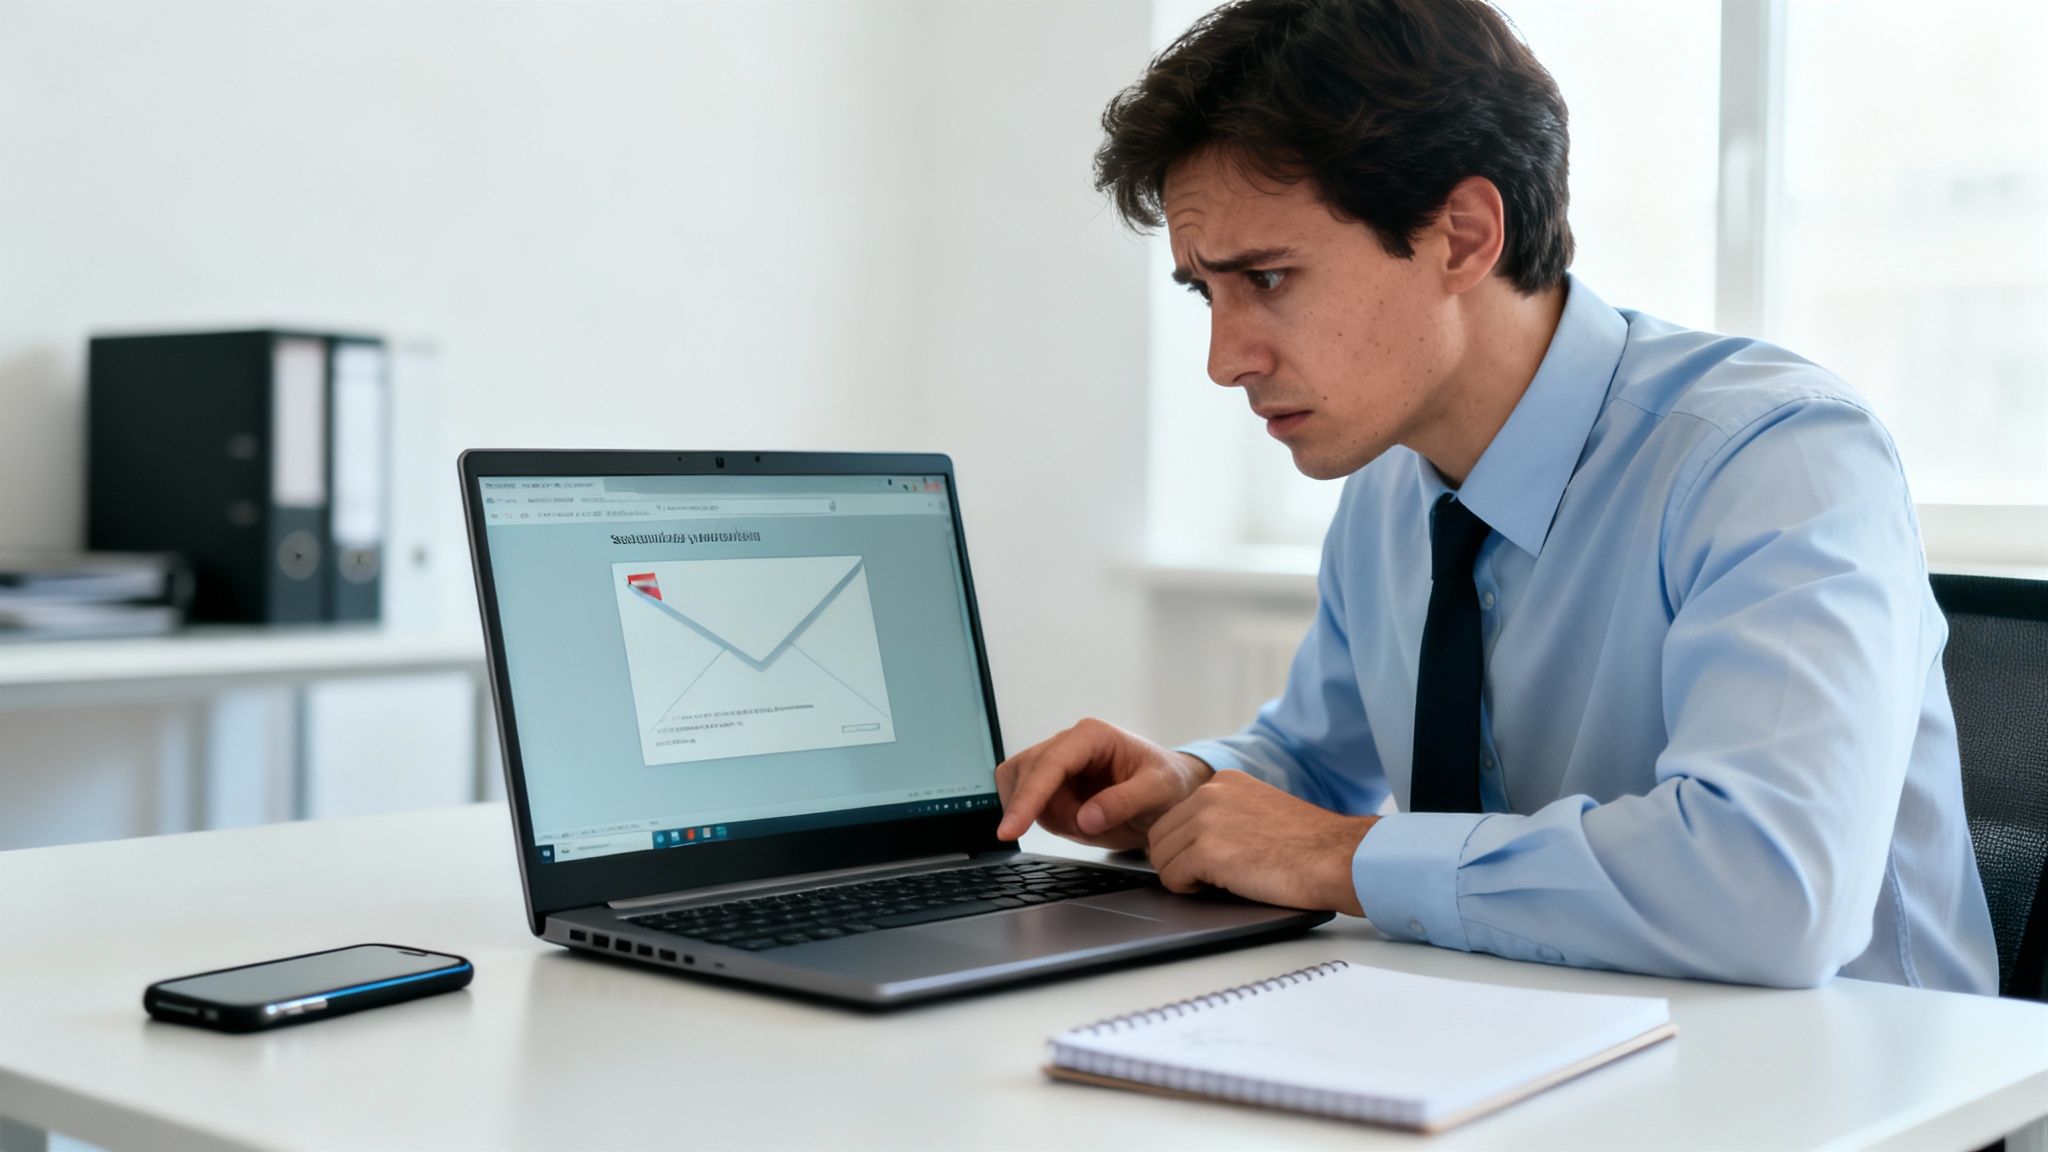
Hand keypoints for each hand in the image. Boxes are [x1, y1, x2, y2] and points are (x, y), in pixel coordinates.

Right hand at [994, 718, 1213, 850]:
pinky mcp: (1053, 781)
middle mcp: (1069, 742)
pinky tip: (1081, 822)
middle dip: (1044, 811)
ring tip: (1092, 824)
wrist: (1171, 792)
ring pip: (1022, 791)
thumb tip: (1085, 818)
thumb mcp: (1158, 793)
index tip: (1010, 830)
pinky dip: (1050, 820)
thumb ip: (1124, 803)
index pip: (1048, 764)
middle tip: (1086, 830)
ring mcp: (1057, 761)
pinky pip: (1032, 804)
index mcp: (1093, 736)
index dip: (1027, 798)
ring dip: (1049, 817)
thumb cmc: (1168, 785)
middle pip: (1025, 775)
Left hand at [1145, 771, 1375, 914]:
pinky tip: (1220, 887)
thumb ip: (1225, 815)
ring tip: (1219, 882)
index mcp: (1223, 782)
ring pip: (1161, 858)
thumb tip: (1192, 839)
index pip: (1174, 816)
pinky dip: (1188, 889)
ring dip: (1183, 877)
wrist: (1336, 858)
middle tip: (1209, 877)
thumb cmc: (1308, 847)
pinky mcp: (1208, 851)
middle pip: (1159, 837)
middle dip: (1177, 862)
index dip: (1185, 846)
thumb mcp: (1259, 810)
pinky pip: (1171, 878)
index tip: (1208, 860)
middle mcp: (1210, 794)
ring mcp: (1206, 820)